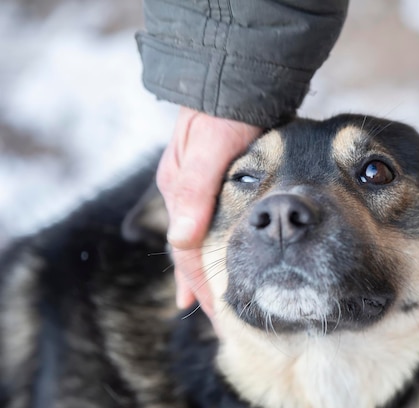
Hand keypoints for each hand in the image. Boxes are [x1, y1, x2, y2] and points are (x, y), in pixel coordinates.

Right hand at [157, 107, 260, 321]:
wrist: (235, 73)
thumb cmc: (227, 108)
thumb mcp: (211, 146)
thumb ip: (194, 189)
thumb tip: (181, 240)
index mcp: (180, 189)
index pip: (188, 251)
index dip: (202, 286)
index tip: (216, 317)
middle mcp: (185, 191)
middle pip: (192, 251)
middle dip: (205, 286)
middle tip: (222, 320)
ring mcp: (198, 185)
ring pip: (200, 238)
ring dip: (208, 270)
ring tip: (218, 299)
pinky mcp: (213, 177)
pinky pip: (209, 222)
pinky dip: (215, 246)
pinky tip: (225, 256)